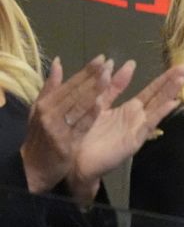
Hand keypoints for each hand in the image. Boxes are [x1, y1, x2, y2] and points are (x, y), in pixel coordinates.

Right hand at [19, 56, 110, 197]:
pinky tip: (100, 104)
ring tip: (107, 78)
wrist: (33, 167)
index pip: (69, 84)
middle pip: (74, 92)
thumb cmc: (40, 137)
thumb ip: (50, 88)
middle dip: (91, 77)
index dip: (85, 71)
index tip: (101, 59)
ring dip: (93, 91)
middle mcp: (49, 112)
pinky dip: (89, 115)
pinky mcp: (65, 143)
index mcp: (45, 103)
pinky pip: (79, 127)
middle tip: (107, 64)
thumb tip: (57, 63)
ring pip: (77, 107)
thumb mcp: (40, 110)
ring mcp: (57, 128)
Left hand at [68, 62, 183, 204]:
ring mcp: (138, 128)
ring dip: (171, 92)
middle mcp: (138, 118)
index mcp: (130, 109)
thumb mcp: (99, 102)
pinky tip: (172, 103)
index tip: (180, 65)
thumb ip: (113, 85)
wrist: (76, 160)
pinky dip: (161, 113)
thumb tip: (128, 64)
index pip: (152, 90)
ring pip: (157, 106)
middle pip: (159, 96)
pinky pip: (149, 123)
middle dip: (173, 81)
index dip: (165, 78)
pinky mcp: (134, 139)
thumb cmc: (86, 134)